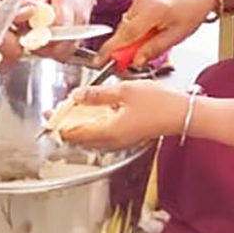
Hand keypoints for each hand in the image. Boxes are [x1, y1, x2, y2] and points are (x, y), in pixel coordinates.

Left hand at [50, 78, 189, 151]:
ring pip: (91, 137)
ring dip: (80, 125)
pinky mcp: (127, 137)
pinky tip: (95, 112)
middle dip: (67, 124)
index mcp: (108, 132)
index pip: (74, 133)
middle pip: (80, 138)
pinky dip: (94, 125)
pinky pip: (103, 134)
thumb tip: (76, 95)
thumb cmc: (159, 103)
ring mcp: (120, 141)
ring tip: (73, 109)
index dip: (59, 123)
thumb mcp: (123, 91)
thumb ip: (97, 94)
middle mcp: (112, 141)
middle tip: (58, 111)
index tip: (51, 113)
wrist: (182, 114)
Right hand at [103, 0, 217, 66]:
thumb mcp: (177, 35)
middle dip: (123, 48)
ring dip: (132, 38)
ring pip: (126, 24)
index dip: (111, 51)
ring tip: (151, 41)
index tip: (101, 62)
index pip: (125, 35)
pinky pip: (131, 17)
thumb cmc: (194, 8)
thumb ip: (154, 48)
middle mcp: (142, 1)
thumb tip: (137, 60)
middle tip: (130, 61)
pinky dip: (136, 28)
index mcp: (152, 11)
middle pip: (122, 31)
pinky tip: (150, 31)